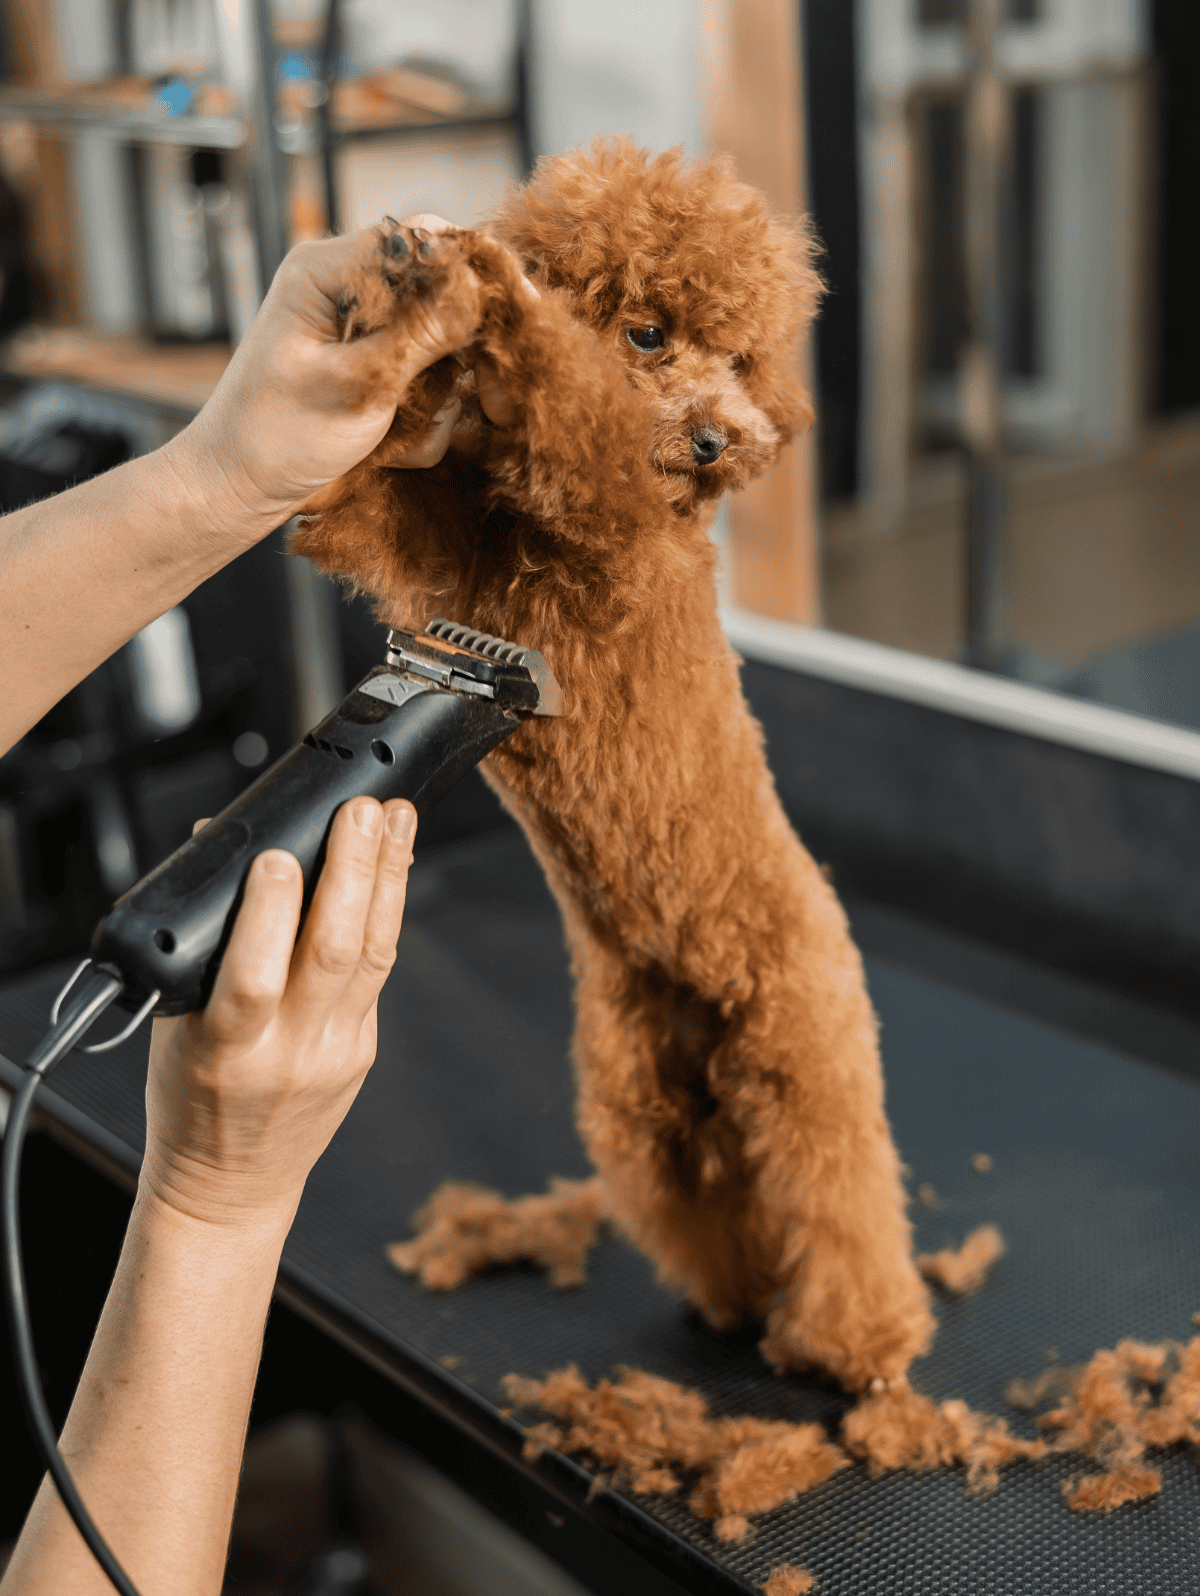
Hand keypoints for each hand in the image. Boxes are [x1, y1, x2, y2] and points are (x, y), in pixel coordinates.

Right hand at [140, 797, 415, 1230]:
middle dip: (353, 872)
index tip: (278, 856)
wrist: (231, 1186)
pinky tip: (392, 869)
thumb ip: (201, 948)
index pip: (253, 978)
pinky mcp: (364, 1050)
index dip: (270, 915)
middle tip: (363, 812)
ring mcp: (335, 1052)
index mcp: (222, 1050)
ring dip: (388, 878)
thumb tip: (220, 847)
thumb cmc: (191, 1100)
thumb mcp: (172, 1027)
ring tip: (395, 820)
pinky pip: (380, 972)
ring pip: (373, 955)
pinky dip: (386, 914)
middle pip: (334, 952)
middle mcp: (287, 1052)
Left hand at [161, 215, 473, 552]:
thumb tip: (480, 292)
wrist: (236, 488)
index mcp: (328, 269)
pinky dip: (425, 420)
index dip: (474, 274)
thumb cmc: (274, 438)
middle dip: (467, 349)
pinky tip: (397, 449)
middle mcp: (349, 288)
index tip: (520, 313)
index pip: (420, 240)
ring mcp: (365, 330)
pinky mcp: (375, 367)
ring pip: (443, 344)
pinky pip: (427, 380)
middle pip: (442, 291)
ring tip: (413, 439)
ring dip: (442, 396)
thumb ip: (418, 337)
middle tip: (497, 400)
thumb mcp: (355, 387)